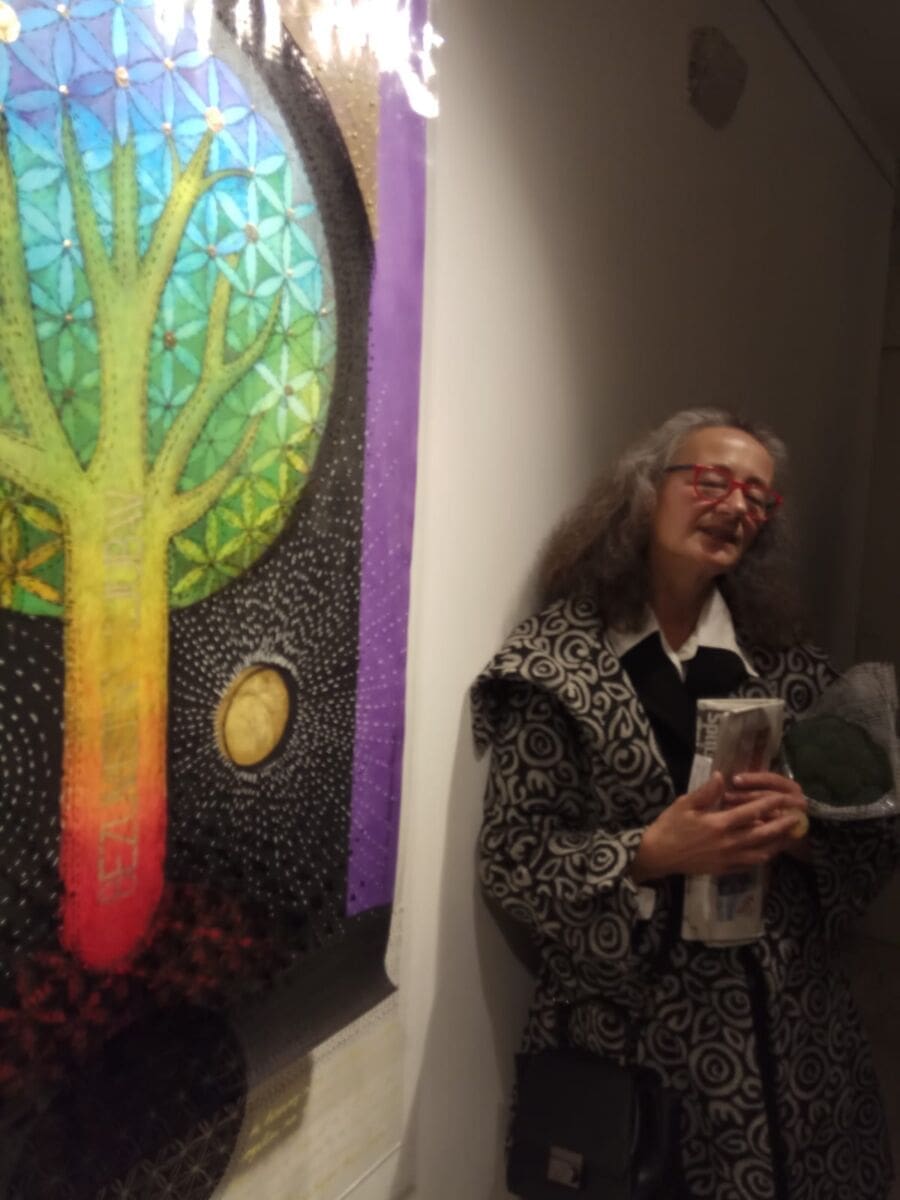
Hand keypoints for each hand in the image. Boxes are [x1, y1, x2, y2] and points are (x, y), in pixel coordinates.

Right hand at [631, 771, 807, 881]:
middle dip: (782, 826)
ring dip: (776, 844)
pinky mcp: (724, 869)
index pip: (751, 813)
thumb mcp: (685, 804)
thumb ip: (707, 792)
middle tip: (798, 819)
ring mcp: (728, 859)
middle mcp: (728, 843)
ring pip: (760, 852)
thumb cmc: (670, 826)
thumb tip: (723, 777)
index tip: (783, 798)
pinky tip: (768, 852)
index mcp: (719, 824)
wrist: (658, 855)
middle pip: (762, 835)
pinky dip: (762, 858)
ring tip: (789, 836)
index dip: (769, 805)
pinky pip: (749, 865)